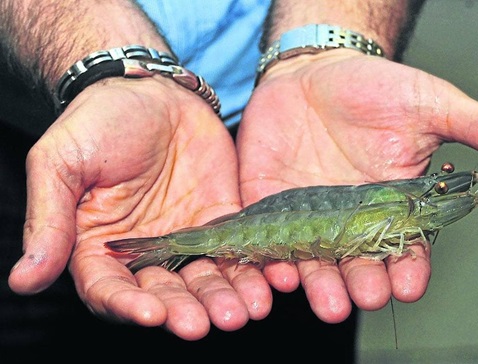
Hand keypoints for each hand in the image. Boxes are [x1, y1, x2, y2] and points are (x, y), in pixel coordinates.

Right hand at [7, 76, 271, 339]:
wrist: (150, 90)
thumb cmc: (97, 121)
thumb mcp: (60, 163)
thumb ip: (48, 219)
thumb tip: (23, 279)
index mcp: (100, 246)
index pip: (110, 290)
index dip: (128, 306)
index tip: (152, 315)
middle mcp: (145, 252)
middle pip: (165, 294)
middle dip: (187, 310)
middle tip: (207, 324)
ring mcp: (187, 236)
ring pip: (207, 278)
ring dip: (225, 296)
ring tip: (246, 310)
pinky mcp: (221, 218)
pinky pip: (239, 247)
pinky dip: (254, 265)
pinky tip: (272, 278)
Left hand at [236, 50, 477, 322]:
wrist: (313, 72)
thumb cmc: (371, 88)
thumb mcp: (427, 105)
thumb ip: (477, 127)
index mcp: (391, 204)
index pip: (404, 246)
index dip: (408, 267)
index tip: (409, 283)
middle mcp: (348, 219)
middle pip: (357, 263)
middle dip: (362, 283)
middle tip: (366, 297)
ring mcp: (306, 215)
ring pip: (313, 260)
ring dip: (318, 282)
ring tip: (325, 300)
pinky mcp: (268, 202)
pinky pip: (268, 236)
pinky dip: (270, 255)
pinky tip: (275, 269)